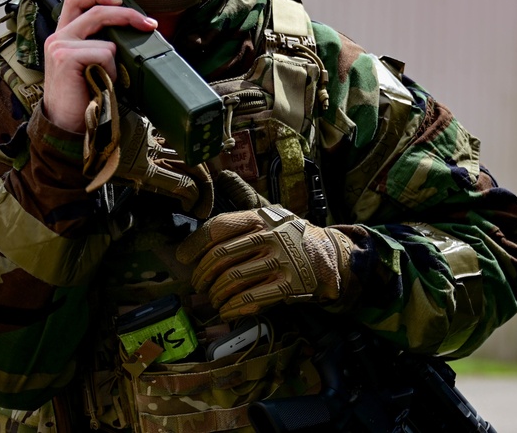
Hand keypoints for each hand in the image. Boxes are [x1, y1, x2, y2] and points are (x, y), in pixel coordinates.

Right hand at [42, 0, 156, 131]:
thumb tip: (132, 32)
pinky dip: (109, 72)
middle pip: (97, 9)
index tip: (122, 2)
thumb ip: (100, 45)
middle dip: (128, 15)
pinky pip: (104, 55)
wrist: (65, 125)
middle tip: (149, 24)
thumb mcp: (91, 65)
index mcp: (63, 35)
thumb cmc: (82, 98)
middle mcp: (58, 36)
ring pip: (107, 40)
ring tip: (105, 80)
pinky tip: (98, 85)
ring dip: (115, 64)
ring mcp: (60, 45)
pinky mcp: (65, 57)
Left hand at [176, 206, 354, 320]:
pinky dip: (234, 307)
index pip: (219, 227)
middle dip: (203, 275)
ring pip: (233, 279)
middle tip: (199, 285)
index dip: (196, 243)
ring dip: (217, 294)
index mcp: (260, 218)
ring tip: (214, 300)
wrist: (333, 256)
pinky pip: (252, 298)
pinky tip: (227, 311)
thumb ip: (243, 214)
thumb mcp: (271, 217)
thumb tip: (211, 206)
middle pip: (221, 256)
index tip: (183, 258)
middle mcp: (269, 237)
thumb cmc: (293, 238)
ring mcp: (280, 261)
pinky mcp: (290, 284)